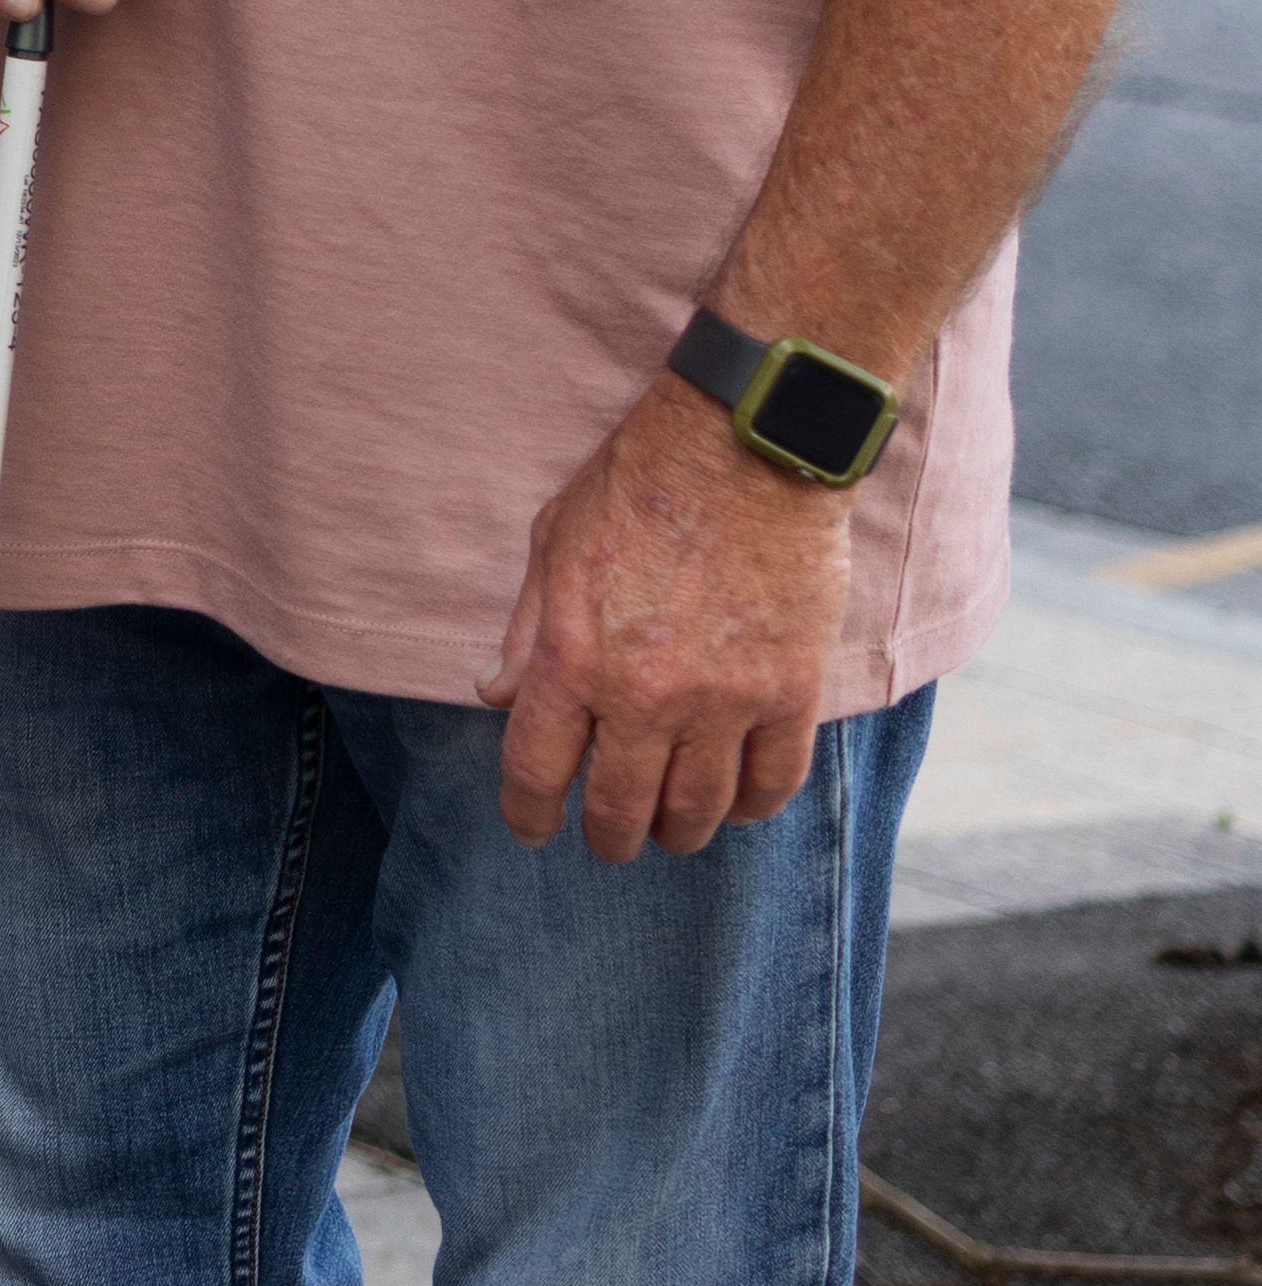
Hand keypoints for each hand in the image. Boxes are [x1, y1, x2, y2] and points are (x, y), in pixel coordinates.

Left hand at [488, 375, 860, 859]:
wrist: (743, 447)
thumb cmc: (637, 484)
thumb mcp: (553, 544)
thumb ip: (525, 630)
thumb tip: (494, 694)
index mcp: (571, 658)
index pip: (537, 771)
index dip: (529, 816)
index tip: (535, 829)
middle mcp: (644, 695)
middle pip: (620, 809)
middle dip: (610, 837)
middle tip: (612, 838)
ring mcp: (723, 700)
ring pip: (697, 810)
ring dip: (679, 830)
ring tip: (672, 826)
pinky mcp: (790, 692)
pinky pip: (773, 782)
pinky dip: (751, 805)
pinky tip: (737, 801)